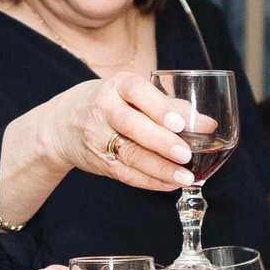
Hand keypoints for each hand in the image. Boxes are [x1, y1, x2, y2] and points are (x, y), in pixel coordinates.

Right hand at [37, 74, 198, 191]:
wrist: (60, 125)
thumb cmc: (108, 103)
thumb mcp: (132, 95)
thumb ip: (170, 106)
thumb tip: (209, 123)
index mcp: (116, 86)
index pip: (136, 92)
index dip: (158, 107)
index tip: (178, 122)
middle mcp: (104, 109)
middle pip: (132, 126)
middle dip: (161, 142)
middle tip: (186, 154)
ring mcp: (98, 137)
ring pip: (130, 154)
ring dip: (160, 168)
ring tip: (185, 176)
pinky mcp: (99, 162)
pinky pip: (126, 174)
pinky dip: (150, 181)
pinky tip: (170, 184)